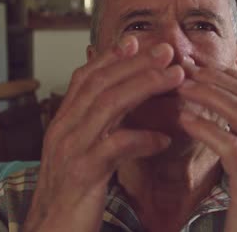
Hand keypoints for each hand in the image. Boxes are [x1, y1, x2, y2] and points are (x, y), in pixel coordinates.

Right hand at [24, 36, 184, 231]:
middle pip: (100, 84)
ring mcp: (70, 150)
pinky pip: (115, 147)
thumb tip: (125, 111)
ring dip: (144, 86)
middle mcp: (63, 130)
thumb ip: (99, 129)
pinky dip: (142, 139)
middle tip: (166, 50)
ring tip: (174, 77)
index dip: (110, 57)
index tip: (136, 41)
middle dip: (135, 63)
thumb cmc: (71, 195)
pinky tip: (164, 139)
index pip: (85, 78)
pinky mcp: (82, 174)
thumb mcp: (81, 154)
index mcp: (63, 123)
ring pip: (108, 105)